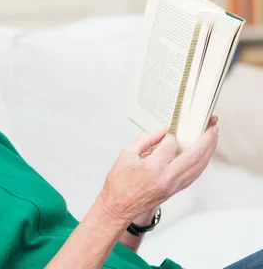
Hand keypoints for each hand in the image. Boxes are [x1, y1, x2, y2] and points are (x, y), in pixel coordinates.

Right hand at [97, 116, 218, 222]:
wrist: (119, 205)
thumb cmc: (120, 181)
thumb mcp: (126, 154)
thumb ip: (146, 139)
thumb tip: (163, 131)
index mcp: (153, 167)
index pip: (171, 145)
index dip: (170, 135)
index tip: (168, 132)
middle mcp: (167, 177)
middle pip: (195, 155)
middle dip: (206, 138)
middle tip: (212, 126)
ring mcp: (174, 185)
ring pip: (199, 166)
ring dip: (209, 150)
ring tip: (213, 137)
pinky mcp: (176, 190)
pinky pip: (194, 175)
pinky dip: (202, 163)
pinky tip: (204, 155)